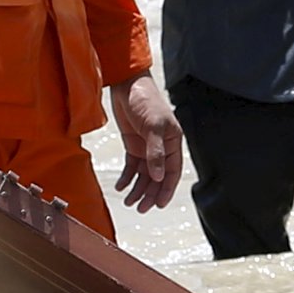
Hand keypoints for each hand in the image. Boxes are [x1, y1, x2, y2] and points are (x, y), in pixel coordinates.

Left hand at [110, 71, 183, 211]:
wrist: (126, 83)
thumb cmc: (146, 100)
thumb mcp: (153, 125)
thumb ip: (156, 152)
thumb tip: (158, 176)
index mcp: (173, 142)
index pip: (172, 171)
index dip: (166, 189)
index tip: (159, 205)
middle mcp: (161, 147)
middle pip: (158, 177)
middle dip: (150, 193)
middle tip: (140, 208)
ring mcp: (147, 146)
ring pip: (145, 175)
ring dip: (138, 189)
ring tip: (129, 202)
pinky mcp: (133, 144)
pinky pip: (132, 166)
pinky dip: (127, 178)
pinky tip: (120, 186)